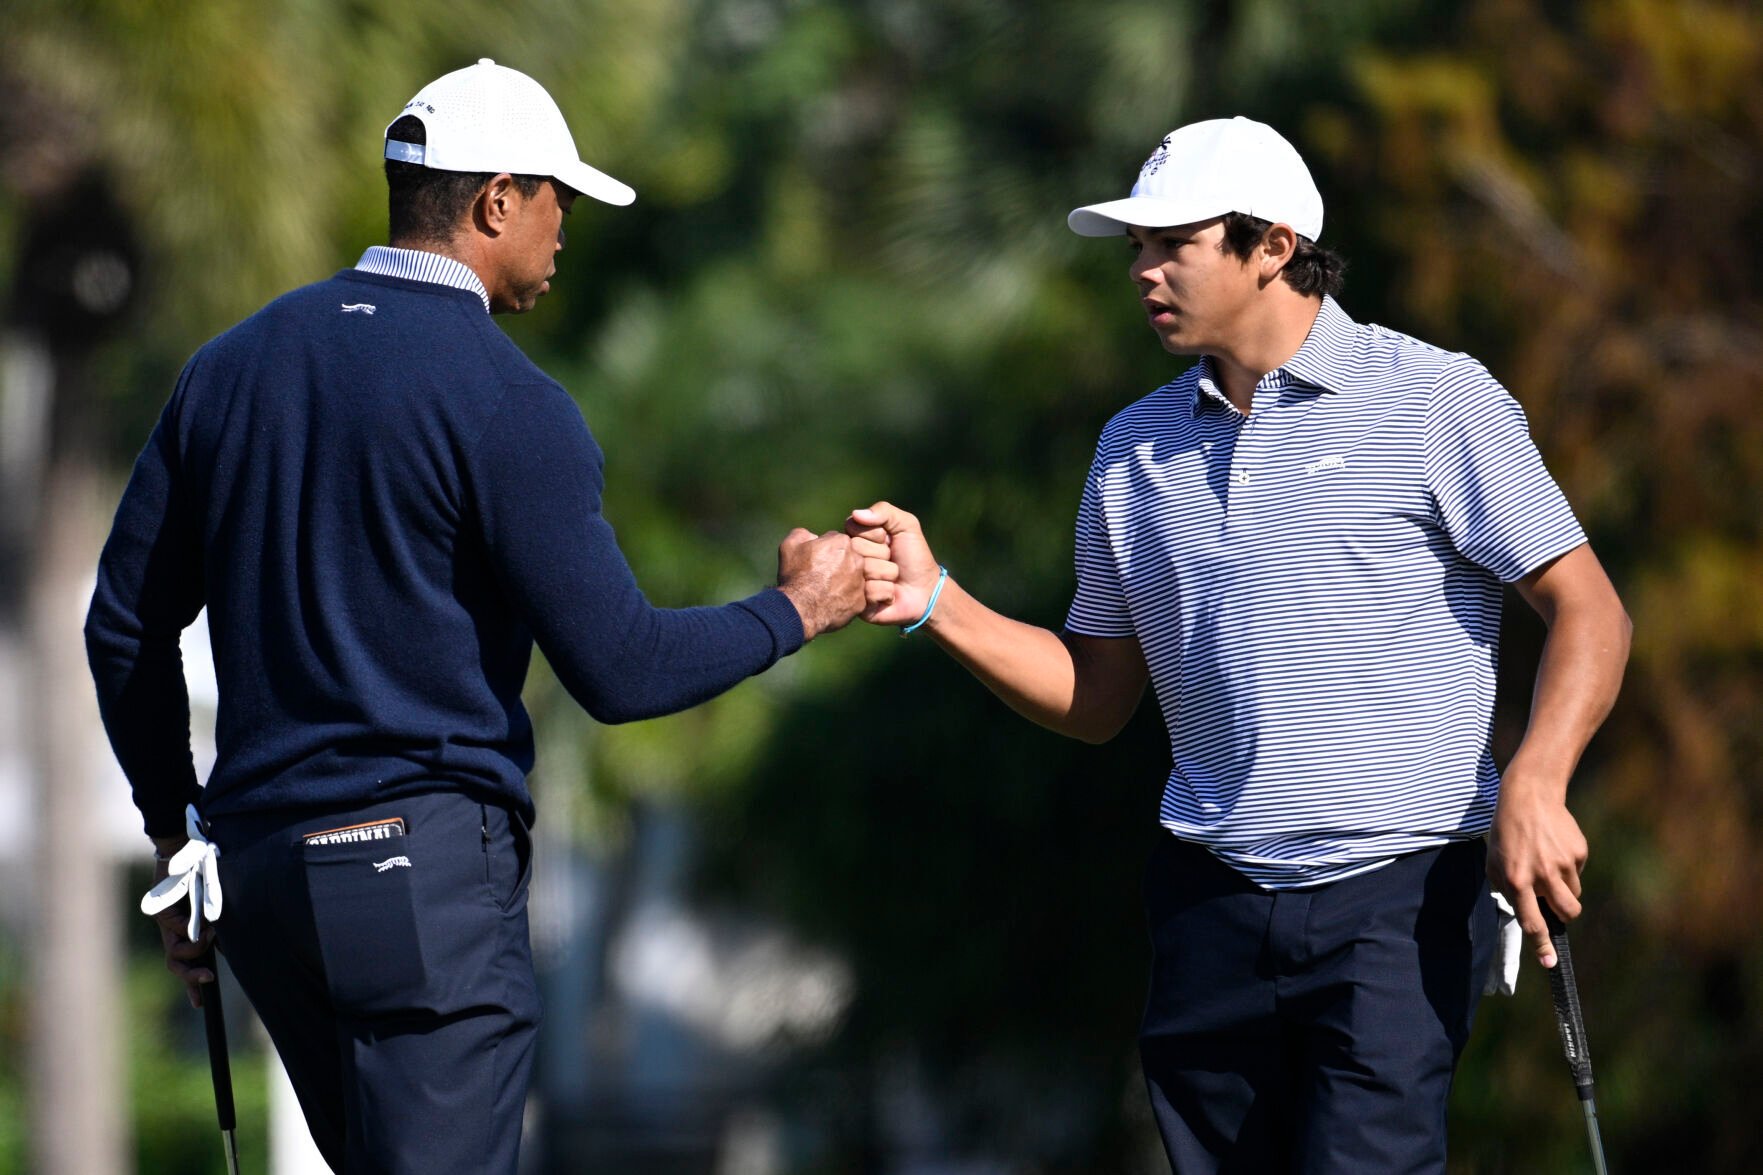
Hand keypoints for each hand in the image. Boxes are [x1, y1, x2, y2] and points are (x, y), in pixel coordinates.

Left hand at [148, 842, 216, 1008]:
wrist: (182, 844)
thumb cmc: (200, 869)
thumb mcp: (212, 900)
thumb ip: (215, 923)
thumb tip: (223, 946)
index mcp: (184, 928)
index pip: (186, 961)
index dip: (191, 984)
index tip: (199, 1004)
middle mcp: (172, 929)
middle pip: (175, 965)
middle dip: (191, 980)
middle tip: (209, 982)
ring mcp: (165, 922)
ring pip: (174, 955)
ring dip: (196, 954)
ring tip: (211, 940)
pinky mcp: (162, 913)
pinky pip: (180, 933)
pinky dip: (197, 933)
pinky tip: (209, 925)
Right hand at [776, 528, 872, 639]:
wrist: (800, 609)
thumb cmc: (795, 576)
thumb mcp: (790, 546)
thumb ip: (803, 534)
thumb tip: (812, 536)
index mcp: (842, 542)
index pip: (835, 541)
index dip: (823, 551)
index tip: (814, 561)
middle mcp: (857, 560)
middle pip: (848, 558)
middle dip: (836, 564)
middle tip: (820, 576)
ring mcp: (861, 582)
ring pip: (852, 578)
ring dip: (842, 581)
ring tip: (824, 590)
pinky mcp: (861, 602)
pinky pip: (854, 597)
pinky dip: (844, 599)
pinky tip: (830, 602)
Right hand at [845, 502, 939, 626]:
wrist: (926, 590)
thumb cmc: (915, 557)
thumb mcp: (906, 526)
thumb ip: (885, 511)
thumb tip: (856, 513)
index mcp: (856, 538)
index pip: (852, 527)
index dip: (875, 534)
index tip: (888, 541)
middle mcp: (849, 559)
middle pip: (856, 548)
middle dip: (882, 555)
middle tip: (892, 561)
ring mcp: (851, 581)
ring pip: (863, 570)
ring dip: (886, 574)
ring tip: (892, 579)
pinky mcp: (856, 603)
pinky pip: (868, 592)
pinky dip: (886, 592)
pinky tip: (890, 595)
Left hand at [1486, 777, 1587, 969]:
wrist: (1529, 796)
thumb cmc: (1506, 834)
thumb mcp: (1493, 863)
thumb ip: (1507, 891)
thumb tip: (1525, 915)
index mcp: (1516, 880)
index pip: (1532, 922)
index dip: (1541, 945)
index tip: (1549, 963)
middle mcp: (1542, 875)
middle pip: (1567, 913)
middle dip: (1563, 914)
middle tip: (1551, 900)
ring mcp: (1564, 864)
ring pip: (1574, 896)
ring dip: (1563, 890)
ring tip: (1547, 866)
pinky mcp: (1579, 853)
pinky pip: (1577, 874)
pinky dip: (1567, 868)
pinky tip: (1553, 849)